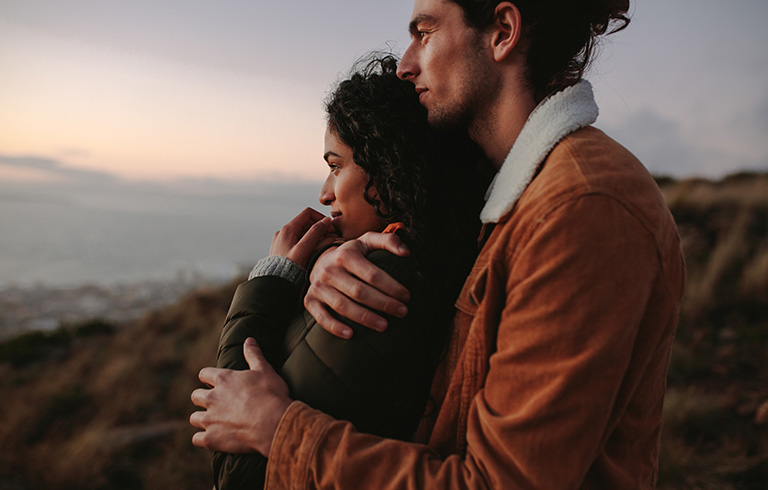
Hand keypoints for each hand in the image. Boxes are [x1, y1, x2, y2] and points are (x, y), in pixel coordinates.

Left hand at [190, 338, 290, 455]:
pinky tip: (213, 438)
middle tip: (216, 403)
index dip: (208, 378)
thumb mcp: (265, 370)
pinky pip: (196, 439)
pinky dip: (203, 439)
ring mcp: (210, 419)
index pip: (204, 374)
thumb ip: (254, 354)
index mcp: (223, 379)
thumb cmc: (271, 394)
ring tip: (214, 422)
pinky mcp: (211, 438)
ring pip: (194, 418)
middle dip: (203, 399)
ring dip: (202, 419)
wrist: (274, 422)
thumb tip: (249, 339)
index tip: (215, 382)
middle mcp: (212, 398)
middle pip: (195, 396)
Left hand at [270, 208, 338, 267]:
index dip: (321, 218)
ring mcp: (283, 240)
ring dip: (315, 236)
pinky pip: (299, 240)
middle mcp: (284, 232)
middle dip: (320, 228)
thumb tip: (326, 221)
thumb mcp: (304, 249)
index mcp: (288, 229)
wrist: (274, 283)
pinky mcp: (284, 249)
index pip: (308, 213)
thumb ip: (315, 233)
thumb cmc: (288, 268)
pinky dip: (308, 242)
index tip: (330, 228)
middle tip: (331, 238)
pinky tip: (314, 252)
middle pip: (306, 222)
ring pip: (303, 232)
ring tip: (324, 246)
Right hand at [304, 231, 410, 338]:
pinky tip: (351, 335)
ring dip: (365, 318)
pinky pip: (321, 317)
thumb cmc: (350, 254)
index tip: (406, 297)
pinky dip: (335, 327)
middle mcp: (330, 270)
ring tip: (384, 326)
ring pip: (343, 306)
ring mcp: (318, 287)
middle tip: (402, 312)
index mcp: (346, 255)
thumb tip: (406, 252)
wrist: (319, 261)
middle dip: (384, 304)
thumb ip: (388, 241)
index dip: (392, 287)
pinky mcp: (310, 301)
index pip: (372, 274)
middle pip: (359, 292)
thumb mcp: (367, 242)